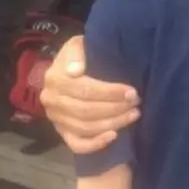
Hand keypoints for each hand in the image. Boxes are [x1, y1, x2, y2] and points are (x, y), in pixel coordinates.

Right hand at [40, 36, 140, 153]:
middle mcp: (51, 100)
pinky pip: (77, 144)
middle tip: (136, 104)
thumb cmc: (80, 55)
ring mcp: (56, 119)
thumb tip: (76, 70)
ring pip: (85, 127)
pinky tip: (114, 136)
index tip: (132, 92)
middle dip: (115, 108)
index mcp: (54, 78)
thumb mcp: (78, 45)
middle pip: (86, 111)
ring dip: (113, 123)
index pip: (85, 90)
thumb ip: (76, 53)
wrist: (70, 67)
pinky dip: (95, 144)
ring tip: (134, 115)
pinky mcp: (61, 132)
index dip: (110, 93)